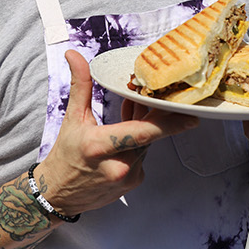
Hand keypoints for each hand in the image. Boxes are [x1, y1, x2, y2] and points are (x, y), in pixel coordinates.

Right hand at [37, 50, 196, 216]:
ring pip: (147, 144)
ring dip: (145, 128)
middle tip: (163, 98)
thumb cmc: (64, 155)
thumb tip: (74, 54)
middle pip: (148, 134)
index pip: (141, 133)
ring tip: (135, 110)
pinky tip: (131, 134)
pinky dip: (139, 144)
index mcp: (99, 146)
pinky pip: (144, 156)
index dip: (168, 124)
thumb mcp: (72, 118)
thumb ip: (80, 85)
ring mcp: (127, 177)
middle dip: (155, 116)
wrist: (57, 194)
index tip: (191, 117)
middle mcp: (117, 165)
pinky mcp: (133, 183)